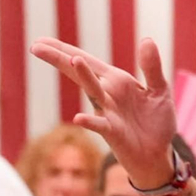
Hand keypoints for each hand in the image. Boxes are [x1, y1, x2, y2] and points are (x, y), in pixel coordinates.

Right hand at [30, 36, 176, 183]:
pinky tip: (78, 118)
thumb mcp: (159, 90)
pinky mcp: (112, 132)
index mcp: (115, 80)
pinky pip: (99, 125)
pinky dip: (89, 122)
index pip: (88, 61)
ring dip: (83, 75)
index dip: (64, 50)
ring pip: (92, 91)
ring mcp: (107, 112)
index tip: (40, 40)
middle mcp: (107, 94)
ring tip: (73, 60)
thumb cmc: (155, 122)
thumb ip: (152, 67)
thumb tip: (146, 40)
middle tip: (36, 46)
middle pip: (80, 72)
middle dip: (59, 58)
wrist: (158, 155)